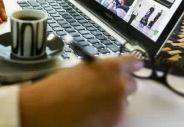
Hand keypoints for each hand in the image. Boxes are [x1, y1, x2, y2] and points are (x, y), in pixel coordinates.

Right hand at [20, 56, 142, 126]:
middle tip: (106, 89)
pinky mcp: (113, 123)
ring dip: (114, 101)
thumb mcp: (82, 69)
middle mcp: (120, 86)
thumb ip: (99, 70)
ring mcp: (118, 106)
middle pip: (132, 84)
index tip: (135, 65)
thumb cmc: (60, 84)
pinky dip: (108, 114)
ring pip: (123, 102)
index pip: (133, 62)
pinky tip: (93, 114)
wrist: (48, 108)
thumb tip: (106, 75)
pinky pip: (116, 115)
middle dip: (121, 85)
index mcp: (111, 68)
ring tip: (95, 104)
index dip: (133, 64)